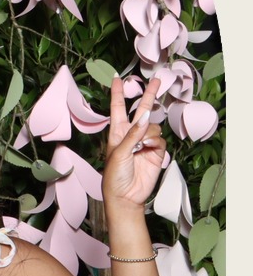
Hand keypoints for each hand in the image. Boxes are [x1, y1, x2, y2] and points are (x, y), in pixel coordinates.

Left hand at [102, 74, 166, 208]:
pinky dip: (156, 142)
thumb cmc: (114, 176)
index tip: (116, 78)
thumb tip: (145, 116)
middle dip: (148, 95)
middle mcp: (131, 135)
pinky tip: (149, 150)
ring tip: (142, 147)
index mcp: (117, 133)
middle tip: (156, 79)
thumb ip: (133, 134)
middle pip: (141, 110)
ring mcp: (145, 143)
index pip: (118, 108)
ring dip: (149, 133)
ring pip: (154, 127)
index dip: (118, 93)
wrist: (126, 196)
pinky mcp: (156, 152)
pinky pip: (160, 139)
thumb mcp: (118, 153)